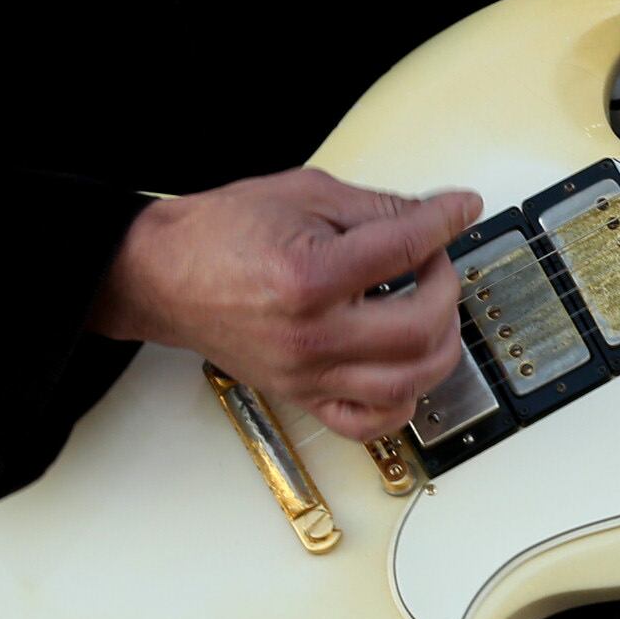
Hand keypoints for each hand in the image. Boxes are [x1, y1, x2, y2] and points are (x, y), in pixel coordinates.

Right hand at [88, 167, 479, 440]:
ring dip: (439, 342)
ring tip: (428, 308)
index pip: (406, 250)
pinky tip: (404, 363)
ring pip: (409, 382)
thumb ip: (377, 207)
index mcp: (310, 278)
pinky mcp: (300, 395)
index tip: (459, 208)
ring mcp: (306, 374)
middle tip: (433, 260)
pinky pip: (368, 423)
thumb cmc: (218, 233)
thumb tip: (437, 215)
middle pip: (421, 328)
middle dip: (446, 286)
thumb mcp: (304, 195)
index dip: (446, 221)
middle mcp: (311, 337)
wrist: (160, 273)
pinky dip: (402, 400)